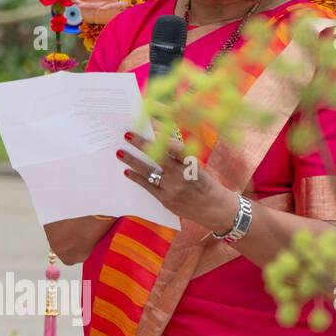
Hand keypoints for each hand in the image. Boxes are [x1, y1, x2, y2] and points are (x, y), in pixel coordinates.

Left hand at [117, 131, 237, 232]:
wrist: (215, 209)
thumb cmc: (204, 183)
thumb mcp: (197, 166)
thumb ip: (179, 155)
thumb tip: (158, 139)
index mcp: (193, 164)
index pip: (177, 147)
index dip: (163, 136)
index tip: (150, 126)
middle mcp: (183, 175)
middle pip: (159, 157)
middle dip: (142, 145)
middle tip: (127, 135)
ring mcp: (174, 189)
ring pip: (149, 172)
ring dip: (132, 161)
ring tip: (120, 153)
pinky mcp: (166, 200)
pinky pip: (147, 186)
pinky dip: (136, 178)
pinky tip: (127, 171)